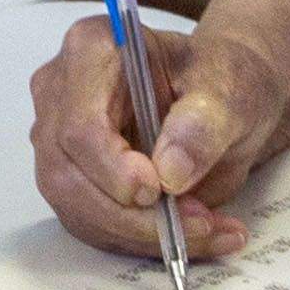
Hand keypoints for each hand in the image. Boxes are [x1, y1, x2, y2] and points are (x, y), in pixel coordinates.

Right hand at [28, 15, 289, 262]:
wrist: (222, 100)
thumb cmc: (221, 80)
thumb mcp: (231, 89)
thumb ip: (203, 123)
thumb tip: (171, 170)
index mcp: (92, 49)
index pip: (78, 124)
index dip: (111, 168)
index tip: (160, 190)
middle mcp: (60, 93)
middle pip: (68, 175)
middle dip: (133, 215)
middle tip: (199, 223)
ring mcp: (58, 140)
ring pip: (77, 208)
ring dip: (142, 233)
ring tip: (208, 228)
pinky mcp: (71, 179)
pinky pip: (92, 225)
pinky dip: (142, 240)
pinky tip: (191, 234)